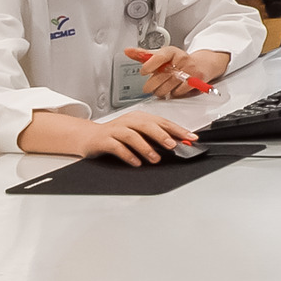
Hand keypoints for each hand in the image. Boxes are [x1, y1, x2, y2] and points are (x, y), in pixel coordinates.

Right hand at [20, 103, 200, 164]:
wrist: (89, 137)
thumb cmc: (117, 136)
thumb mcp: (138, 134)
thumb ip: (156, 138)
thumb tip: (179, 143)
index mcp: (140, 118)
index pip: (162, 122)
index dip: (177, 129)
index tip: (191, 138)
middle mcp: (128, 121)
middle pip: (147, 125)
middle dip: (162, 135)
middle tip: (173, 145)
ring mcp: (115, 130)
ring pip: (132, 136)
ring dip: (146, 147)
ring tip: (155, 158)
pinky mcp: (104, 140)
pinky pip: (117, 146)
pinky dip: (128, 155)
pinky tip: (136, 162)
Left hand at [123, 44, 231, 99]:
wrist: (201, 64)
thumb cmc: (178, 61)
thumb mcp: (161, 55)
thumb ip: (144, 55)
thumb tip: (127, 51)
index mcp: (171, 51)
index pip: (159, 57)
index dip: (149, 65)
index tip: (143, 72)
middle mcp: (181, 59)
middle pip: (161, 76)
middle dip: (151, 85)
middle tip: (149, 87)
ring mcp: (189, 70)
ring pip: (167, 87)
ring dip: (161, 91)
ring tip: (161, 88)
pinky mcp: (196, 80)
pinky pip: (178, 92)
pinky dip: (174, 93)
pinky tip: (174, 89)